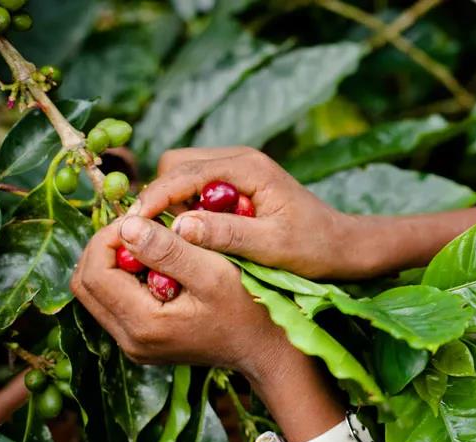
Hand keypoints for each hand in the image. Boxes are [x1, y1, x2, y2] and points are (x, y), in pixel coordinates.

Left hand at [70, 215, 288, 377]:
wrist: (264, 349)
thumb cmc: (248, 309)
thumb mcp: (215, 273)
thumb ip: (170, 250)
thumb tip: (127, 225)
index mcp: (144, 324)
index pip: (95, 272)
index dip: (109, 236)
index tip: (140, 218)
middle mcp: (130, 341)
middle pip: (85, 284)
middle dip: (104, 247)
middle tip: (138, 227)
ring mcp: (134, 344)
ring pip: (95, 293)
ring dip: (113, 261)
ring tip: (146, 242)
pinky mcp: (141, 342)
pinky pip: (113, 303)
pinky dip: (124, 277)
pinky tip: (154, 264)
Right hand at [127, 147, 365, 278]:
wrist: (343, 246)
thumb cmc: (314, 248)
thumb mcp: (272, 246)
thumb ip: (227, 234)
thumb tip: (180, 227)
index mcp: (249, 167)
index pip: (184, 172)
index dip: (154, 198)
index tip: (132, 225)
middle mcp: (240, 159)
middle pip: (176, 165)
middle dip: (158, 196)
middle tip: (149, 235)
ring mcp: (238, 169)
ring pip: (182, 174)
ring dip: (171, 202)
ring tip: (168, 238)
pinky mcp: (237, 184)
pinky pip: (197, 187)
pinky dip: (185, 206)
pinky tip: (190, 235)